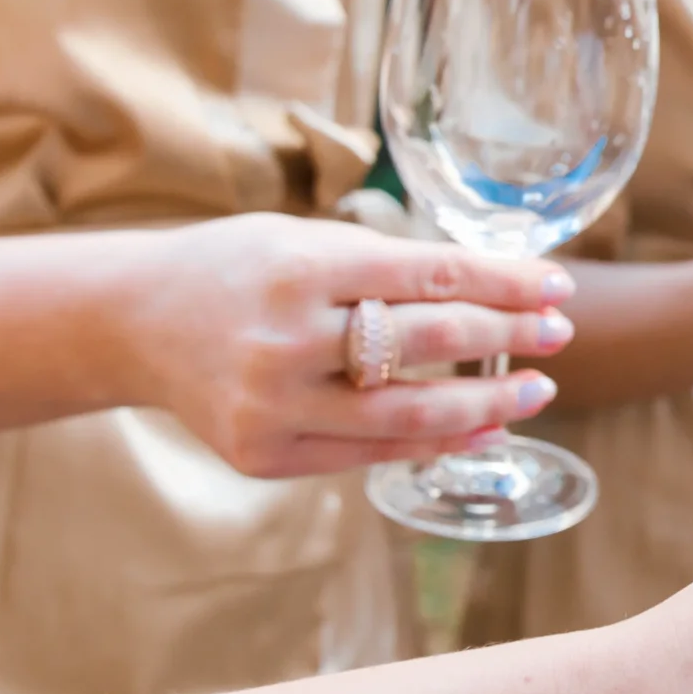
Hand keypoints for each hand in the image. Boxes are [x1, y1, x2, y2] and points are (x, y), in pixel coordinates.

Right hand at [115, 213, 577, 475]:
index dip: (506, 283)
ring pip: (408, 413)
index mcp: (301, 267)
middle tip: (559, 332)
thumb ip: (390, 266)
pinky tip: (482, 427)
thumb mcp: (306, 239)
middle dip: (509, 336)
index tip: (558, 287)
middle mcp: (285, 338)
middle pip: (429, 342)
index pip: (432, 276)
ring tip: (538, 390)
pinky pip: (370, 453)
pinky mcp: (263, 454)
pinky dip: (435, 442)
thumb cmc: (237, 269)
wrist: (133, 323)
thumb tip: (503, 289)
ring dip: (488, 403)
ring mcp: (272, 404)